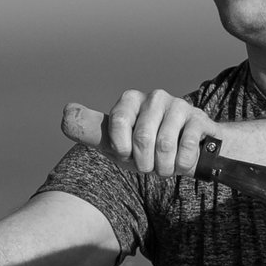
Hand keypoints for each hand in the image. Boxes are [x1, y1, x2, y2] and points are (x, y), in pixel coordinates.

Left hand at [62, 91, 222, 177]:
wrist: (186, 149)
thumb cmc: (145, 146)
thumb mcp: (114, 140)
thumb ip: (90, 129)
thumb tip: (66, 113)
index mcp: (131, 100)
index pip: (119, 120)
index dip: (122, 146)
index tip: (126, 155)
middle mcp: (155, 98)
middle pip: (143, 138)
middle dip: (145, 163)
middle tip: (148, 167)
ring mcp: (179, 106)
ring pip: (165, 145)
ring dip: (164, 167)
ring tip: (164, 167)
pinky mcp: (199, 119)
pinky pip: (187, 148)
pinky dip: (183, 165)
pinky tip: (182, 163)